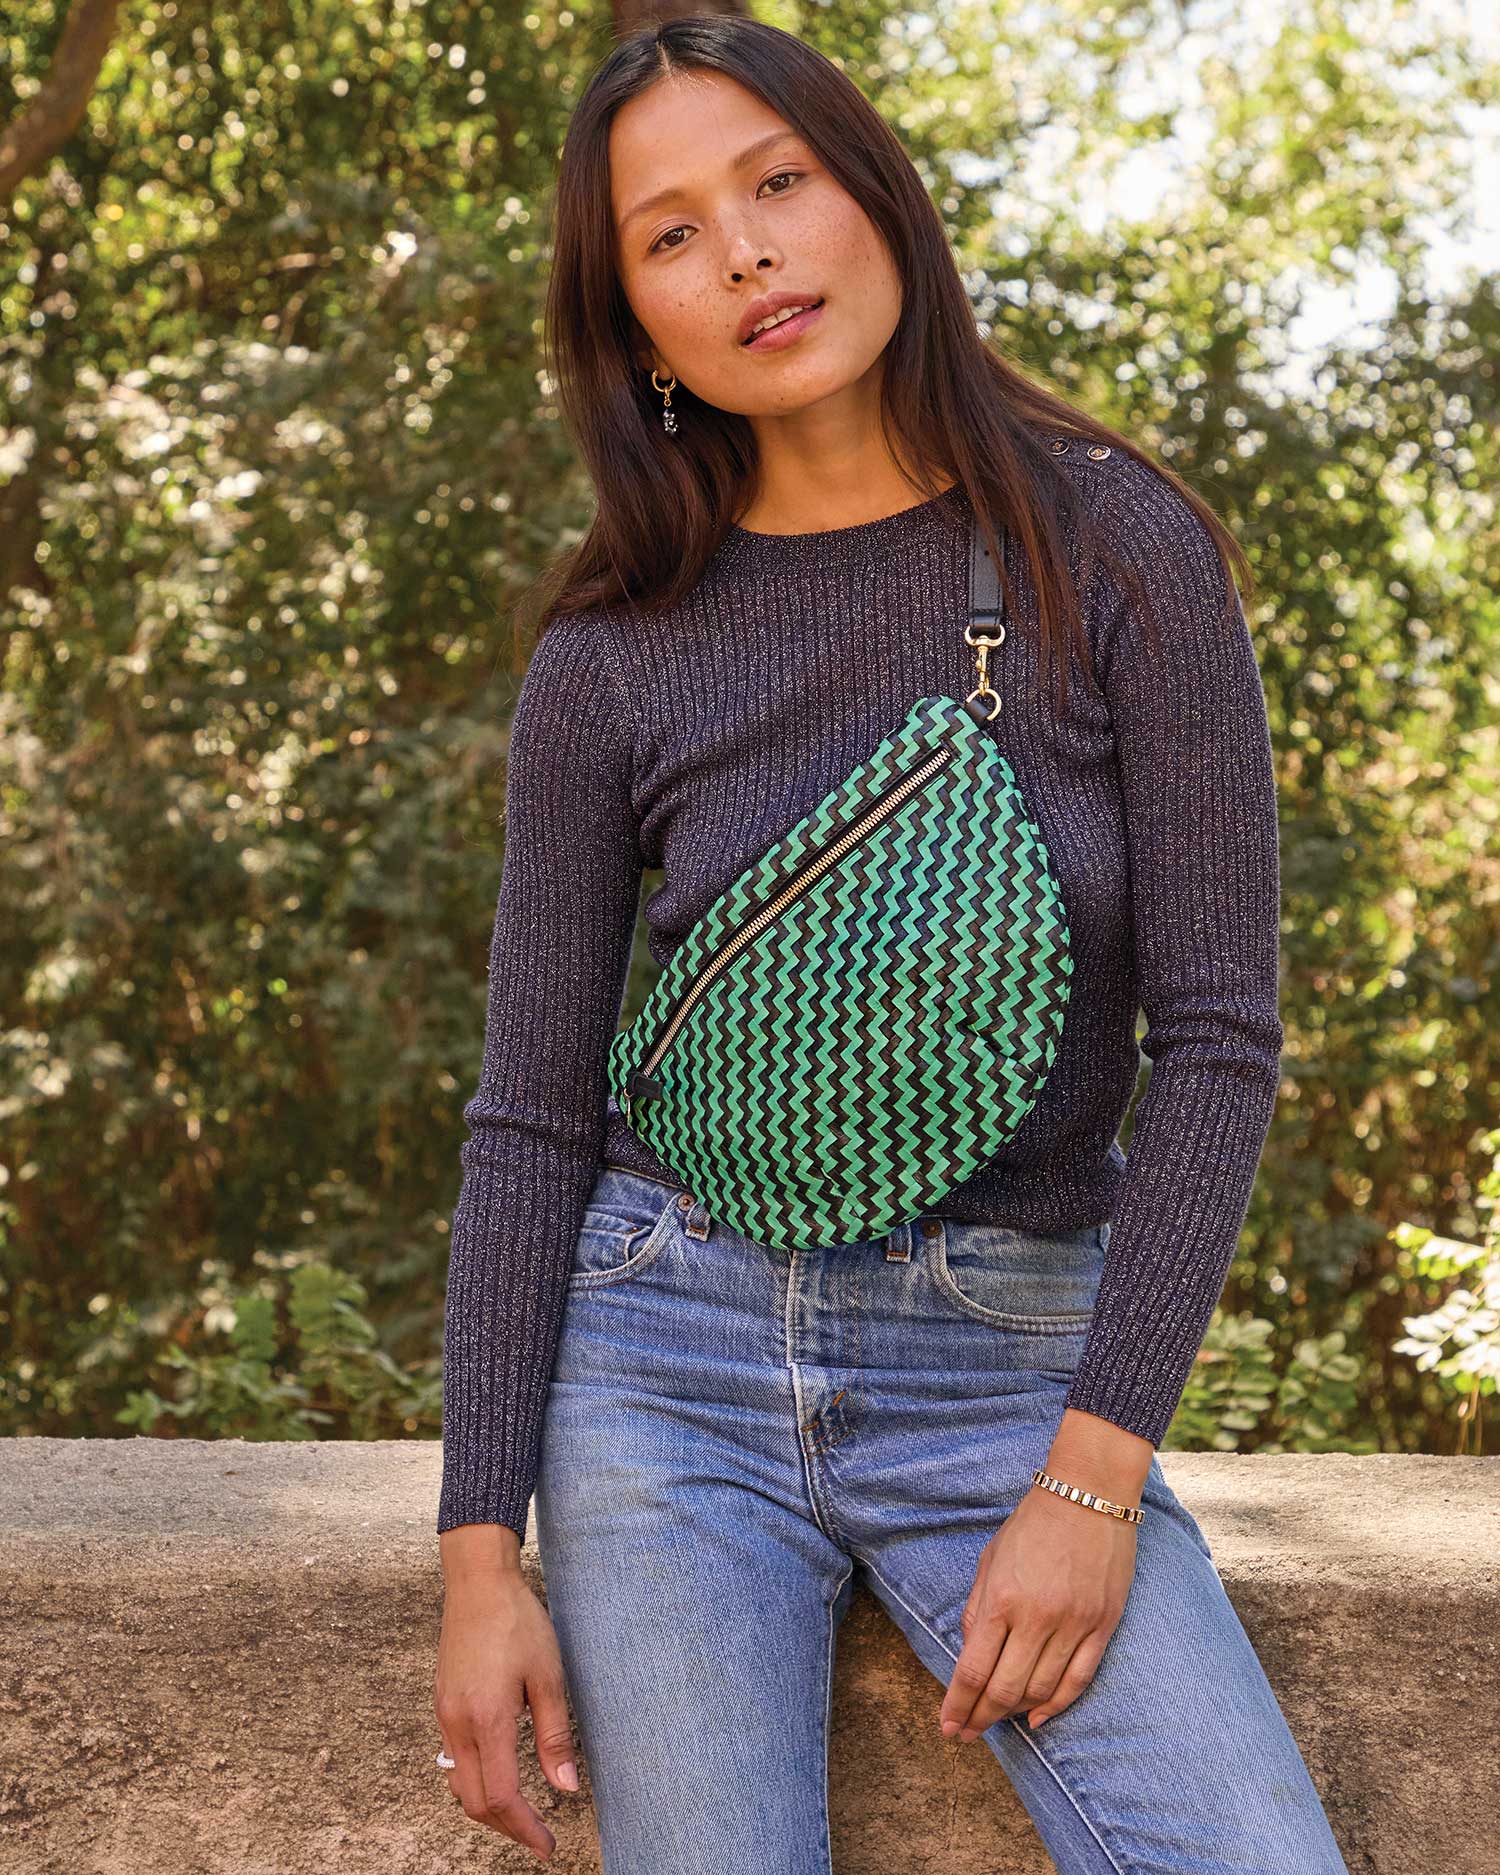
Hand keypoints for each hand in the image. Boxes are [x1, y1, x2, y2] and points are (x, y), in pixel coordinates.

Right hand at [434, 1529, 579, 1862]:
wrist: (478, 1582)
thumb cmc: (518, 1621)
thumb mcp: (548, 1676)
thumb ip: (555, 1737)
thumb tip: (565, 1788)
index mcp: (487, 1720)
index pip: (501, 1797)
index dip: (525, 1829)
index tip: (548, 1846)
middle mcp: (458, 1724)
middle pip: (474, 1801)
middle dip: (506, 1827)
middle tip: (539, 1835)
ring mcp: (445, 1714)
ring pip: (460, 1784)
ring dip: (488, 1807)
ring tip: (522, 1812)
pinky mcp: (443, 1703)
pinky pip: (454, 1758)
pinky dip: (475, 1780)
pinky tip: (499, 1773)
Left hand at [939, 1482, 1137, 1740]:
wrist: (1089, 1494)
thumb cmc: (1032, 1524)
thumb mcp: (991, 1558)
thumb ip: (978, 1609)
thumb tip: (970, 1655)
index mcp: (1002, 1597)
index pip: (973, 1668)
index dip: (958, 1704)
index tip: (948, 1726)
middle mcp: (1037, 1617)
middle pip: (1005, 1690)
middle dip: (981, 1718)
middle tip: (968, 1732)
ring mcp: (1073, 1624)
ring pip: (1041, 1692)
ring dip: (1015, 1714)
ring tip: (998, 1720)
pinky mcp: (1102, 1626)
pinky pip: (1078, 1681)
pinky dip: (1056, 1706)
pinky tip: (1037, 1719)